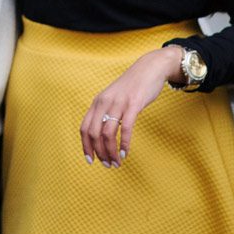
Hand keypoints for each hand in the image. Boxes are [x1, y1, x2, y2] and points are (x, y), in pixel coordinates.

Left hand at [81, 45, 184, 167]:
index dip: (85, 146)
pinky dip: (124, 143)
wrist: (149, 68)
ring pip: (107, 133)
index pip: (84, 128)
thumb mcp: (113, 98)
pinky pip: (125, 128)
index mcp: (97, 102)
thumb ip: (106, 113)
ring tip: (116, 163)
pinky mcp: (133, 104)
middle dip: (99, 153)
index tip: (90, 160)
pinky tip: (125, 153)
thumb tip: (101, 135)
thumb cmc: (132, 87)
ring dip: (111, 152)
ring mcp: (118, 103)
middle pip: (94, 133)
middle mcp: (104, 102)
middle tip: (107, 165)